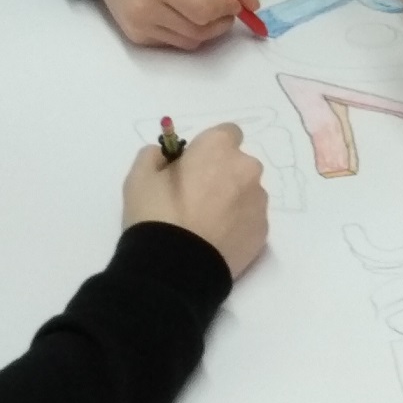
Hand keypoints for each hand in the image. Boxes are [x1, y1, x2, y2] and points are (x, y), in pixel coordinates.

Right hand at [74, 0, 257, 51]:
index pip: (204, 10)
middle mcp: (145, 7)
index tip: (234, 1)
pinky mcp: (135, 37)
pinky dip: (186, 31)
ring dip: (206, 28)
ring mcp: (138, 25)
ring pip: (190, 42)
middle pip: (200, 31)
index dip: (226, 9)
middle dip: (222, 22)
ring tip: (202, 5)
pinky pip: (174, 42)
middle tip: (226, 7)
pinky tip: (180, 10)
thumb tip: (253, 4)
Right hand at [122, 121, 268, 278]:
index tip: (193, 167)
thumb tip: (164, 156)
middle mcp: (247, 168)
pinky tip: (215, 240)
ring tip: (205, 224)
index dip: (209, 149)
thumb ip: (154, 155)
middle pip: (238, 164)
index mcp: (219, 148)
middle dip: (222, 174)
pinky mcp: (264, 231)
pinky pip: (250, 219)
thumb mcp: (139, 177)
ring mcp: (259, 201)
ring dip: (232, 200)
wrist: (175, 269)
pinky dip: (238, 225)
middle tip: (196, 197)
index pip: (226, 133)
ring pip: (247, 192)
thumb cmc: (156, 214)